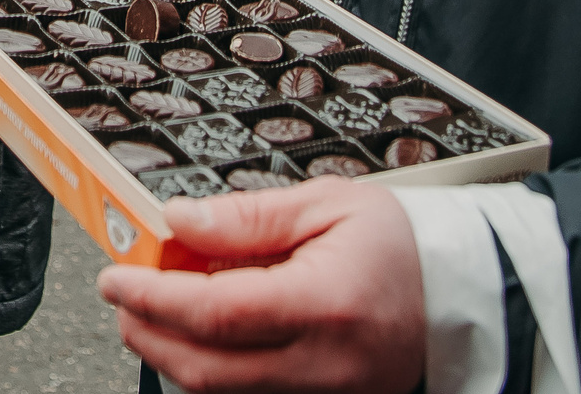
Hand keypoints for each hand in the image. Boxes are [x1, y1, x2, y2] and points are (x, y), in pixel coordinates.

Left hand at [97, 180, 425, 392]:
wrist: (463, 290)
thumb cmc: (404, 243)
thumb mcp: (325, 204)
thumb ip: (246, 218)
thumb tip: (180, 219)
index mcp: (324, 303)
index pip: (214, 312)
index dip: (152, 298)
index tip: (116, 277)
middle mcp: (325, 362)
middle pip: (207, 367)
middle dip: (148, 334)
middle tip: (122, 299)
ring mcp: (328, 392)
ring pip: (224, 393)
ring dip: (174, 357)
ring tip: (153, 315)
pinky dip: (215, 374)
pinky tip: (201, 340)